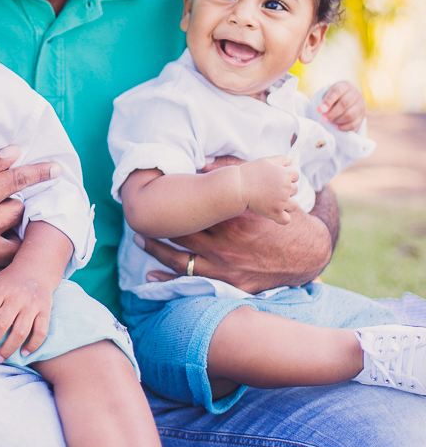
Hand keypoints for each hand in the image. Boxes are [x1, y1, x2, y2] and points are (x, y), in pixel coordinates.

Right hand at [0, 145, 61, 281]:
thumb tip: (13, 154)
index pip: (19, 181)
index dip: (40, 172)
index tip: (56, 169)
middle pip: (19, 210)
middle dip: (17, 200)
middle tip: (8, 194)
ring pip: (15, 241)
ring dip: (15, 229)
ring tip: (7, 221)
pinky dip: (4, 252)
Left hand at [0, 264, 53, 362]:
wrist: (36, 269)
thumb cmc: (6, 282)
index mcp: (0, 290)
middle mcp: (17, 297)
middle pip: (2, 324)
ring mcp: (33, 305)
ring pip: (21, 331)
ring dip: (9, 348)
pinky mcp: (45, 311)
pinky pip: (41, 332)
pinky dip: (33, 345)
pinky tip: (23, 354)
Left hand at [140, 157, 335, 293]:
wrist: (309, 253)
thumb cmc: (282, 219)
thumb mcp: (262, 194)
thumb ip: (235, 175)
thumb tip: (205, 161)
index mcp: (232, 218)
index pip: (191, 208)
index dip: (170, 202)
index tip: (153, 194)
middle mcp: (225, 243)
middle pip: (180, 233)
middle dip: (158, 226)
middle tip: (139, 217)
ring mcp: (226, 267)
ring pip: (180, 260)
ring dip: (157, 250)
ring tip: (141, 240)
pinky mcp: (230, 285)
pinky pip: (194, 283)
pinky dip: (170, 280)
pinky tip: (152, 277)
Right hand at [238, 156, 298, 223]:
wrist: (237, 186)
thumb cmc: (250, 172)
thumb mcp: (266, 161)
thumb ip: (281, 159)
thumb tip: (291, 159)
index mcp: (285, 174)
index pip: (295, 176)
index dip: (287, 177)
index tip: (276, 179)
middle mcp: (286, 188)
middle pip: (294, 190)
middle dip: (286, 190)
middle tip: (271, 189)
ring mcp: (281, 201)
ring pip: (293, 205)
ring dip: (287, 204)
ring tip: (275, 202)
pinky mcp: (275, 212)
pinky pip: (286, 219)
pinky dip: (282, 218)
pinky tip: (275, 213)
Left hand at [317, 81, 365, 131]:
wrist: (349, 95)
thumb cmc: (336, 96)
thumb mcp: (330, 94)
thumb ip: (325, 102)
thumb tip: (320, 111)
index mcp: (345, 85)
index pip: (336, 92)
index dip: (327, 101)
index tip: (319, 110)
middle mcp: (355, 93)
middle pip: (344, 104)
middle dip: (332, 114)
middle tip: (323, 119)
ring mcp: (361, 104)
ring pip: (350, 115)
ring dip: (338, 120)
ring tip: (331, 122)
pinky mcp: (362, 114)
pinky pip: (355, 123)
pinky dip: (345, 127)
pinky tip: (337, 126)